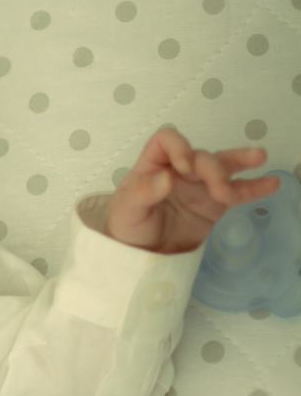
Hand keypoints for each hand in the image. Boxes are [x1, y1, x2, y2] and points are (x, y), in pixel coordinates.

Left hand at [105, 129, 280, 253]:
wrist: (142, 254)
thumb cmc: (128, 226)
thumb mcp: (126, 211)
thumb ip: (141, 193)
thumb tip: (166, 178)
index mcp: (153, 165)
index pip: (166, 141)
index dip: (178, 147)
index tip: (184, 166)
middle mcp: (178, 170)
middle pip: (201, 156)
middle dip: (213, 170)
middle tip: (219, 192)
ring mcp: (199, 185)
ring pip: (222, 167)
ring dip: (239, 162)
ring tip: (259, 157)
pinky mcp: (214, 203)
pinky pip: (237, 191)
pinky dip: (253, 187)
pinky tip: (270, 183)